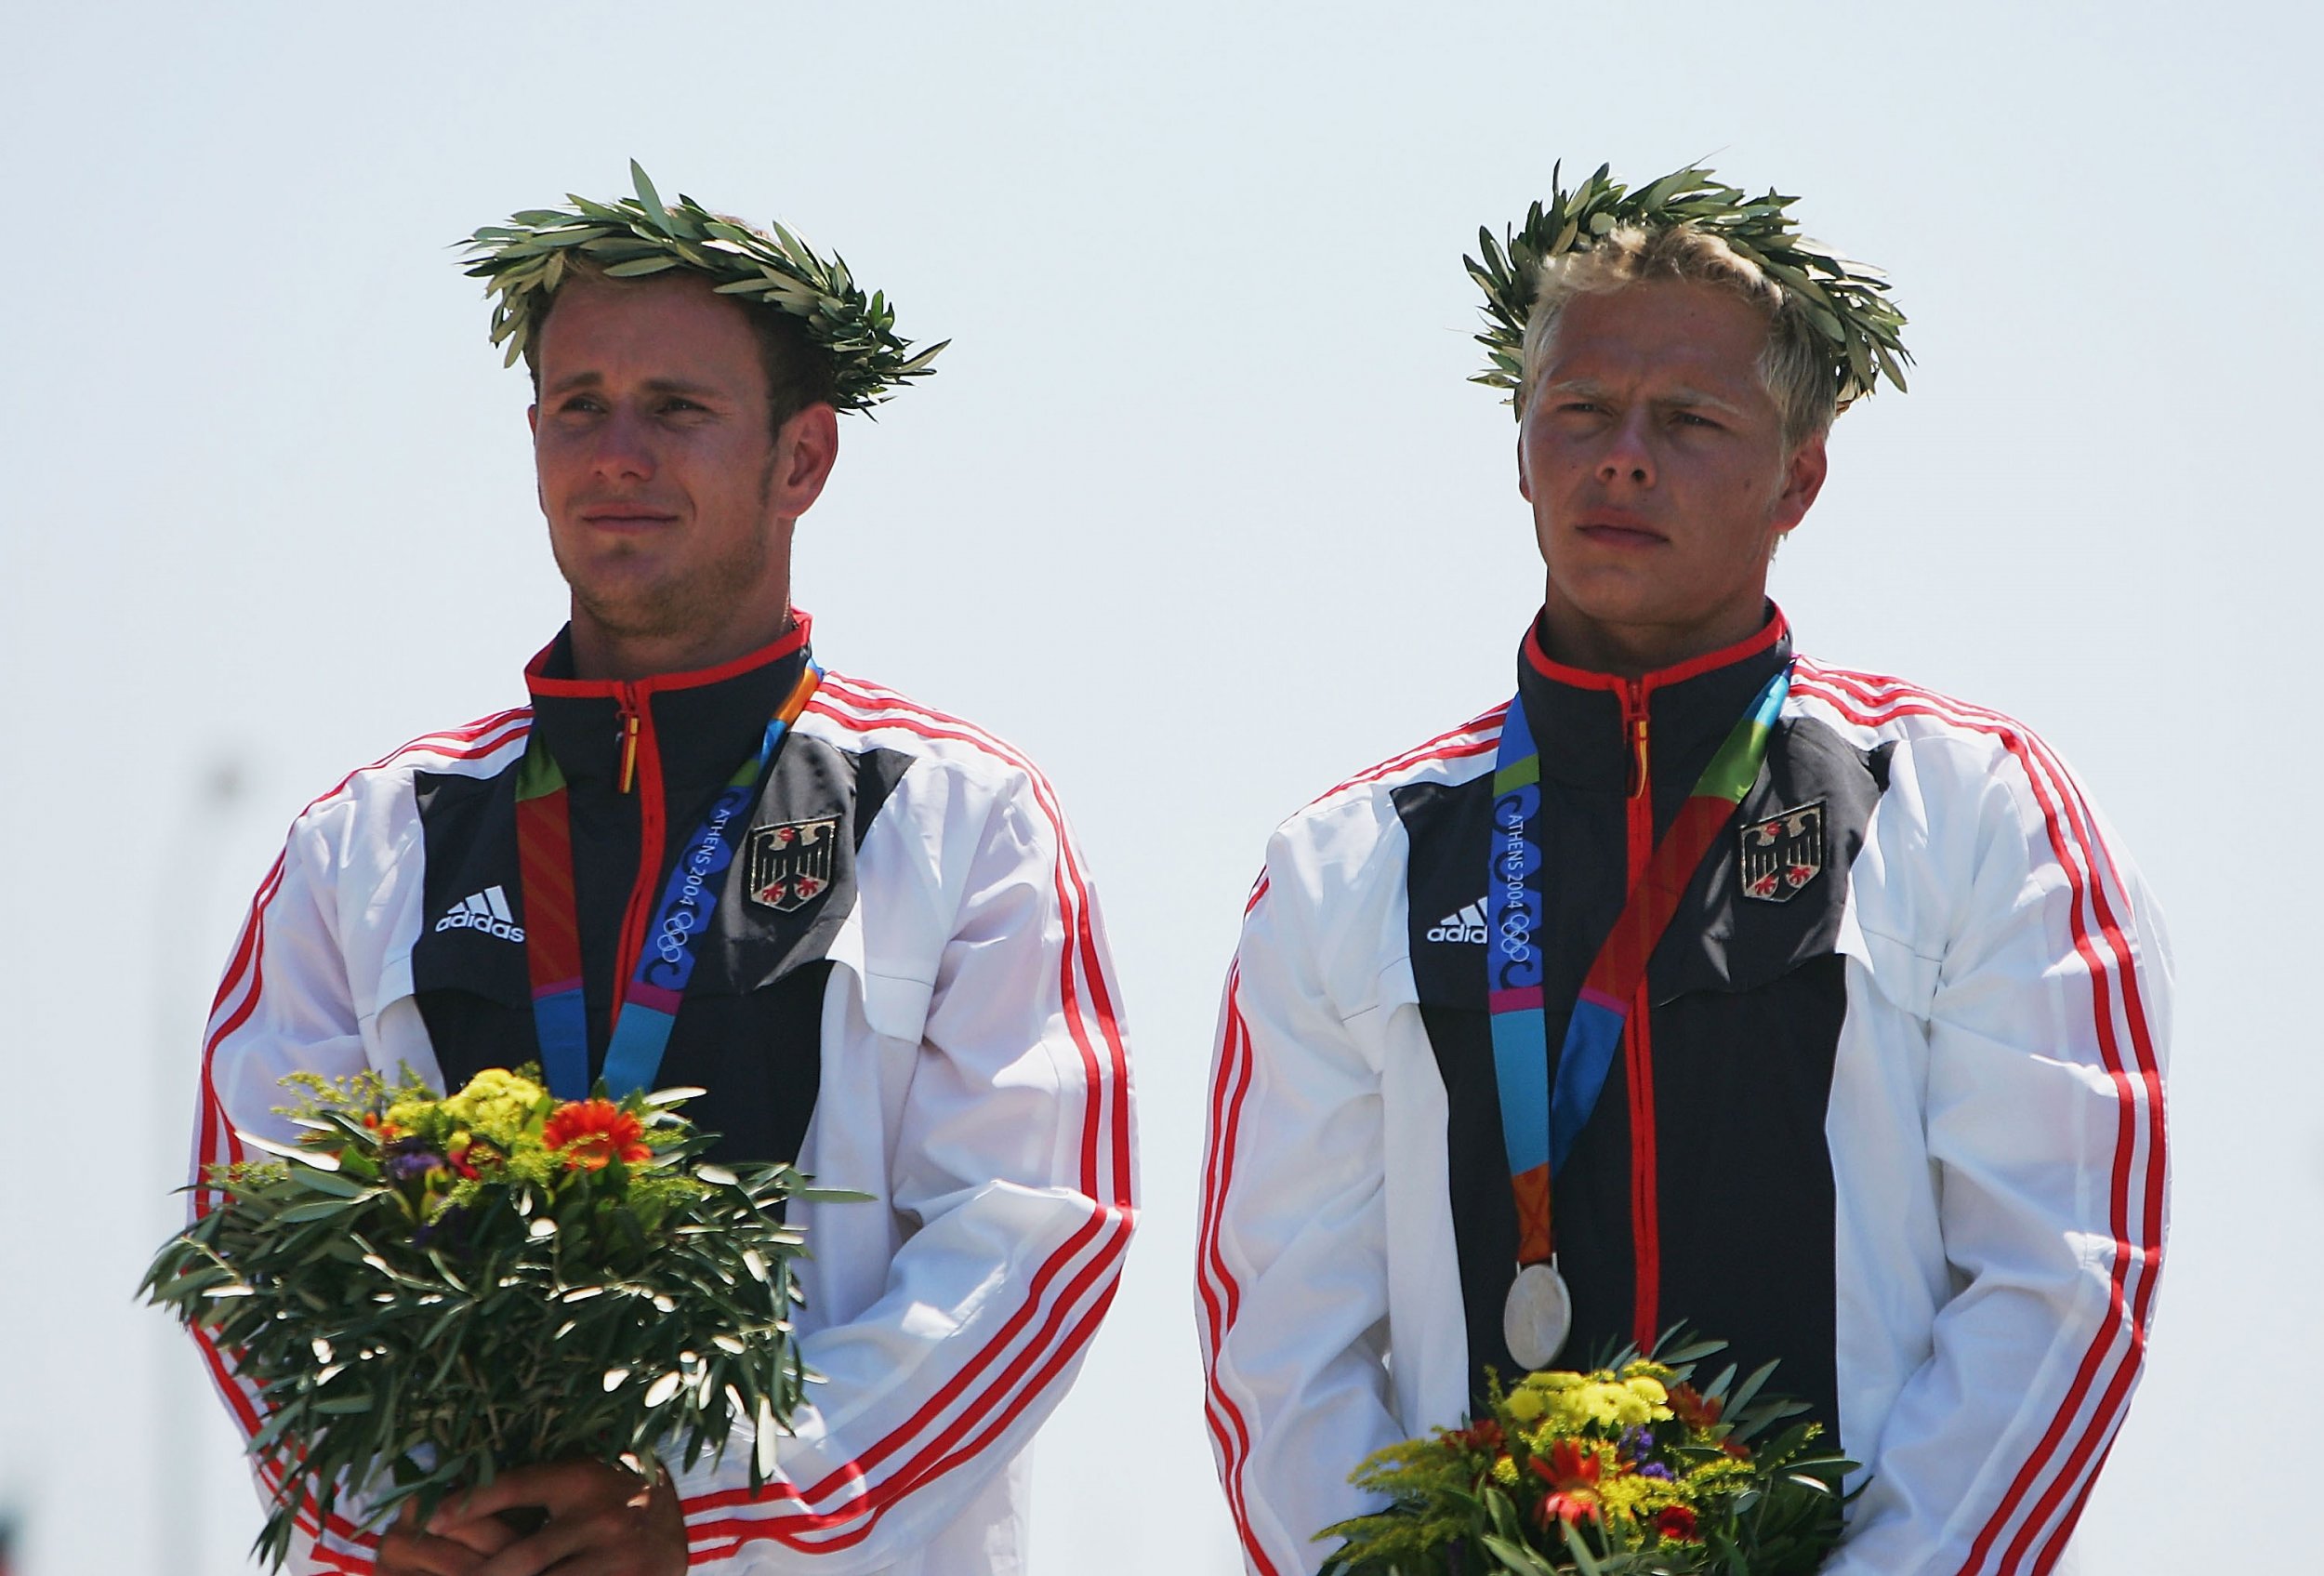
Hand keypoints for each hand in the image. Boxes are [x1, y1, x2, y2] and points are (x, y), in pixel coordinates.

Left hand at [377, 1459, 686, 1575]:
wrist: (678, 1521)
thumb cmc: (611, 1494)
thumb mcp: (577, 1479)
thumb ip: (534, 1488)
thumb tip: (457, 1503)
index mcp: (582, 1479)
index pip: (516, 1486)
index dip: (469, 1503)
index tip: (428, 1519)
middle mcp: (600, 1515)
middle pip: (522, 1556)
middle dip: (476, 1575)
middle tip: (440, 1574)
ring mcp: (617, 1554)